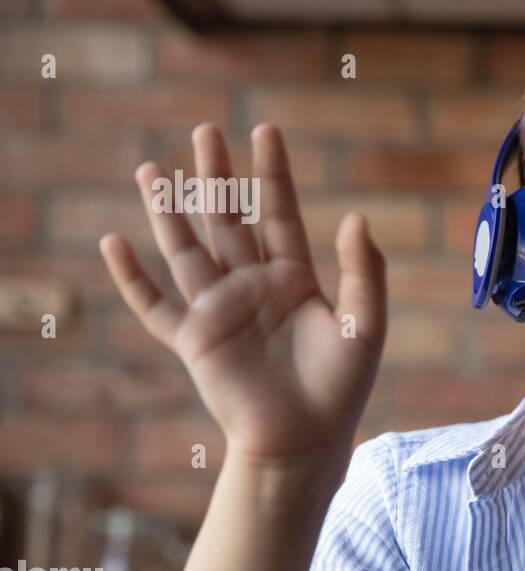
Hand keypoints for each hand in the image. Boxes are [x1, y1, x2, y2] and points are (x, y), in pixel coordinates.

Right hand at [99, 123, 386, 464]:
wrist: (305, 439)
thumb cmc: (341, 386)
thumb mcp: (365, 323)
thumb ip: (363, 271)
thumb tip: (357, 218)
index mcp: (295, 279)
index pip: (280, 214)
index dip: (272, 173)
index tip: (265, 130)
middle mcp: (253, 287)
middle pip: (229, 220)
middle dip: (217, 176)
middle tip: (205, 131)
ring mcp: (220, 310)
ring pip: (186, 249)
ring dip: (168, 211)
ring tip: (150, 170)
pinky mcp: (193, 339)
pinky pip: (154, 304)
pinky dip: (131, 276)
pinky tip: (113, 243)